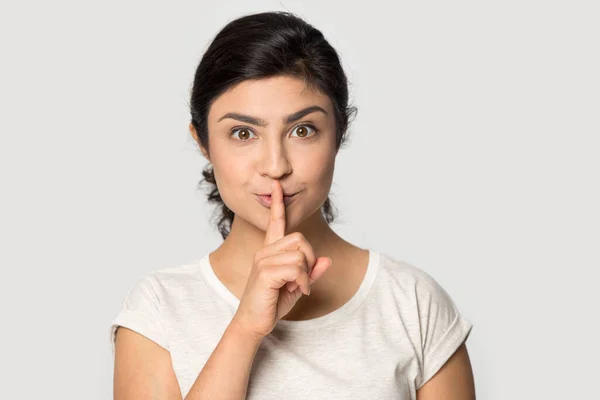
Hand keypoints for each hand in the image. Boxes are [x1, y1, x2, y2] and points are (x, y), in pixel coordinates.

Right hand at [231, 180, 332, 338]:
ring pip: (300, 255)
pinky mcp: (266, 273)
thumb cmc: (272, 303)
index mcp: (270, 251)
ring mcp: (263, 261)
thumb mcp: (297, 286)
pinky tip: (299, 291)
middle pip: (300, 239)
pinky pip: (297, 269)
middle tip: (304, 278)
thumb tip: (327, 259)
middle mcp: (265, 251)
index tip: (277, 185)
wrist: (254, 323)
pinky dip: (304, 282)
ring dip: (306, 274)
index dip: (278, 204)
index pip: (276, 222)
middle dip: (309, 258)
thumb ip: (311, 272)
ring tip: (298, 286)